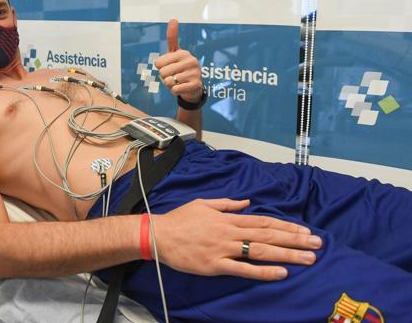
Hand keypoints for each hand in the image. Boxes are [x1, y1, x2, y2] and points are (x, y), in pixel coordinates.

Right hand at [153, 198, 321, 280]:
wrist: (158, 234)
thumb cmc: (179, 219)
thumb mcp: (203, 204)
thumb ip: (227, 204)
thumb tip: (246, 202)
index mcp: (228, 218)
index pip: (263, 221)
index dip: (286, 226)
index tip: (305, 230)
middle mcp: (230, 232)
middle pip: (268, 235)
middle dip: (295, 240)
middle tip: (318, 244)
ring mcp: (224, 249)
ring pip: (261, 251)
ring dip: (287, 254)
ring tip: (309, 258)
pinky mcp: (215, 265)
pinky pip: (243, 269)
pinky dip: (263, 271)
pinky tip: (281, 272)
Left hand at [154, 19, 202, 102]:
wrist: (193, 88)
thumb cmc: (181, 68)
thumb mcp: (175, 53)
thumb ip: (172, 37)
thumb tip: (173, 18)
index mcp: (183, 52)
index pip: (158, 63)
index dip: (160, 68)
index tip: (169, 66)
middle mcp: (191, 60)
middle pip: (162, 73)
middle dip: (164, 77)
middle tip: (174, 76)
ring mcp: (195, 72)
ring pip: (168, 82)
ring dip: (170, 85)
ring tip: (179, 82)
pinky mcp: (196, 84)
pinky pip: (175, 90)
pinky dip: (175, 91)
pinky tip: (182, 88)